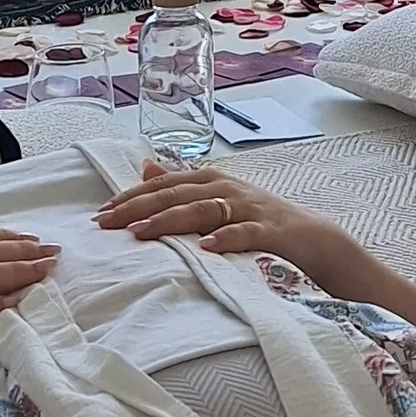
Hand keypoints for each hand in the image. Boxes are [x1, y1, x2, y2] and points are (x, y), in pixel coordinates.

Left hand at [93, 160, 357, 294]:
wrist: (314, 241)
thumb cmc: (260, 222)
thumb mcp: (219, 199)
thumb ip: (182, 185)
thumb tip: (144, 168)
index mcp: (212, 181)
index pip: (164, 185)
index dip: (131, 196)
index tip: (101, 211)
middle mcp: (227, 190)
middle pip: (176, 195)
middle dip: (138, 207)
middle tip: (105, 222)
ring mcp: (249, 209)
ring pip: (203, 212)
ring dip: (170, 221)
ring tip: (140, 232)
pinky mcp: (270, 232)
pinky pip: (245, 234)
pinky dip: (226, 239)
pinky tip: (205, 248)